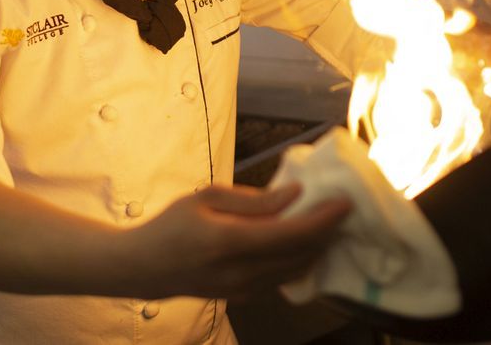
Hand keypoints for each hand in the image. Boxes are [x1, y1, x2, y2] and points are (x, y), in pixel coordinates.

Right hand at [128, 183, 351, 299]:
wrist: (145, 268)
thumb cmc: (173, 224)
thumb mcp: (208, 198)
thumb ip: (254, 200)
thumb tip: (295, 194)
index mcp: (228, 241)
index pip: (289, 234)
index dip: (322, 220)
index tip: (345, 202)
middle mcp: (239, 271)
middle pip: (299, 254)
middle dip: (327, 232)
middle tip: (344, 208)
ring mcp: (242, 290)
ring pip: (295, 270)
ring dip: (318, 247)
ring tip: (331, 223)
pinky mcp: (244, 297)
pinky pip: (283, 279)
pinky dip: (301, 260)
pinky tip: (307, 242)